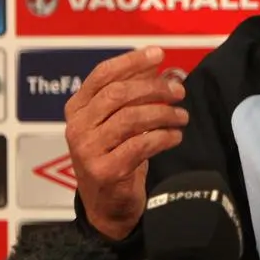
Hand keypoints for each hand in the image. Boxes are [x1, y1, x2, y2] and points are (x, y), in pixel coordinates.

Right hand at [64, 47, 188, 239]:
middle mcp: (77, 126)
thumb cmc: (115, 155)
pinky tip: (175, 136)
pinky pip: (140, 145)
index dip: (131, 61)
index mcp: (77, 108)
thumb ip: (137, 94)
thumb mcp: (120, 121)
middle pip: (118, 94)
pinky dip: (163, 137)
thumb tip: (167, 70)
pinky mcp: (105, 170)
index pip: (102, 74)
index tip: (159, 54)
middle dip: (154, 88)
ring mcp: (88, 150)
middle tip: (180, 91)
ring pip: (130, 119)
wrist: (107, 205)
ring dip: (163, 114)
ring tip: (182, 117)